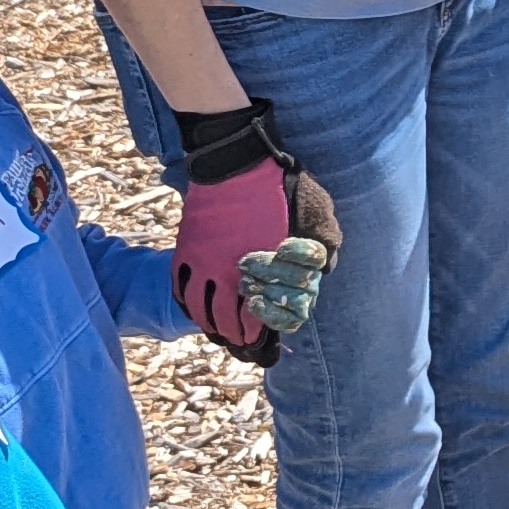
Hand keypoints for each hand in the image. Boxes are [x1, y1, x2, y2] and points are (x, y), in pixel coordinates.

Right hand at [171, 104, 338, 367]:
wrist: (235, 163)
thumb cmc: (280, 187)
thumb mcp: (316, 211)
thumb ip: (322, 244)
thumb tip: (327, 268)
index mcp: (263, 268)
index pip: (259, 314)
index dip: (261, 330)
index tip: (263, 340)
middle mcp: (229, 272)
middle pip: (226, 318)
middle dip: (235, 335)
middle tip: (242, 346)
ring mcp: (202, 262)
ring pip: (201, 308)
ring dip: (210, 324)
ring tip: (219, 334)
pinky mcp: (185, 251)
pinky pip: (181, 288)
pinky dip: (187, 305)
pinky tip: (195, 312)